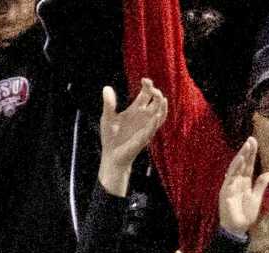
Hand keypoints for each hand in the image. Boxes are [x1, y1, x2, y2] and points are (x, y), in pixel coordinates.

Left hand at [98, 78, 167, 197]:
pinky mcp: (144, 138)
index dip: (148, 85)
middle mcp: (144, 116)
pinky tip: (157, 114)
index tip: (144, 80)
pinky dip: (156, 121)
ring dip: (161, 105)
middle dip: (156, 92)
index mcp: (136, 109)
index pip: (147, 93)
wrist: (111, 157)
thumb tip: (106, 87)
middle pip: (156, 100)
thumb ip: (109, 104)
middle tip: (150, 87)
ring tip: (160, 97)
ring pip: (161, 113)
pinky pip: (154, 128)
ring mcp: (146, 126)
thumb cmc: (110, 138)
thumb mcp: (107, 118)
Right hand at [218, 134, 268, 237]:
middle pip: (242, 164)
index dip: (251, 154)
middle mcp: (237, 182)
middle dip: (246, 151)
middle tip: (251, 138)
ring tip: (246, 145)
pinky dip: (235, 168)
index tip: (255, 142)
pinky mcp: (226, 191)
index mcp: (245, 183)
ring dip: (241, 156)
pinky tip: (240, 159)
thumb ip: (261, 185)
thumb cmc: (245, 216)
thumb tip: (268, 173)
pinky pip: (230, 177)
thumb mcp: (256, 198)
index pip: (249, 165)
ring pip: (236, 168)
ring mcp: (230, 186)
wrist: (237, 229)